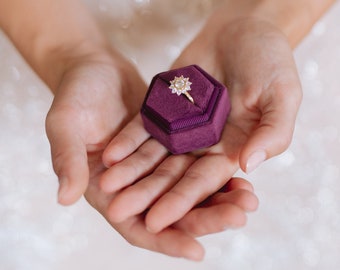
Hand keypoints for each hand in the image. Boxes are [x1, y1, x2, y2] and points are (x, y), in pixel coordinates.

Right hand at [45, 48, 257, 260]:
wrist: (95, 67)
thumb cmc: (74, 95)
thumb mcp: (65, 123)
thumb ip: (68, 159)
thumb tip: (66, 198)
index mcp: (106, 188)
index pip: (136, 225)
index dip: (165, 240)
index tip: (197, 252)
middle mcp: (134, 183)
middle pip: (171, 212)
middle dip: (205, 219)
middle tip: (239, 218)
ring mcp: (154, 165)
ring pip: (188, 190)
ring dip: (218, 197)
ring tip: (249, 199)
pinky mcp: (169, 145)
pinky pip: (193, 164)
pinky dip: (214, 171)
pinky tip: (240, 172)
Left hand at [100, 18, 300, 232]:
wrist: (244, 29)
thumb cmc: (270, 60)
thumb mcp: (283, 95)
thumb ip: (272, 132)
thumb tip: (248, 166)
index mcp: (232, 150)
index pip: (204, 183)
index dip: (181, 203)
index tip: (156, 222)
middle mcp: (205, 145)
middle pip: (172, 175)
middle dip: (147, 194)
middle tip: (119, 212)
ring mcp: (183, 128)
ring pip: (153, 155)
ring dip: (130, 171)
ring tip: (105, 186)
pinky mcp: (166, 109)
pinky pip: (145, 128)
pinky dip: (128, 141)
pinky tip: (109, 154)